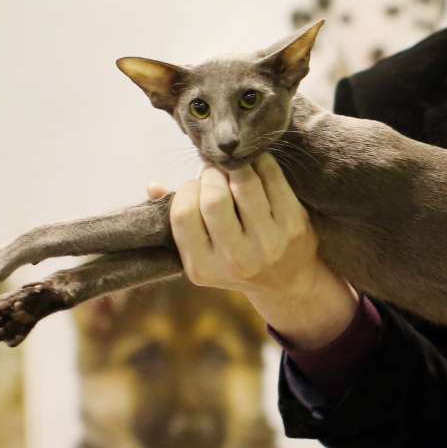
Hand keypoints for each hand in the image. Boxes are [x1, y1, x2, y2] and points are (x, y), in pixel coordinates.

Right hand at [152, 155, 356, 348]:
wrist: (288, 284)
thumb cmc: (236, 259)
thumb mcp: (204, 254)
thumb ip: (179, 221)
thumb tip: (153, 186)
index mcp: (204, 267)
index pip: (183, 214)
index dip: (187, 190)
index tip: (195, 186)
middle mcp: (236, 259)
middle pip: (213, 198)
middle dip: (210, 175)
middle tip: (215, 172)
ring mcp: (269, 243)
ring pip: (245, 184)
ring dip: (235, 166)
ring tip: (234, 167)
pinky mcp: (294, 226)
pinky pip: (274, 179)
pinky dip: (261, 163)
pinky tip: (256, 165)